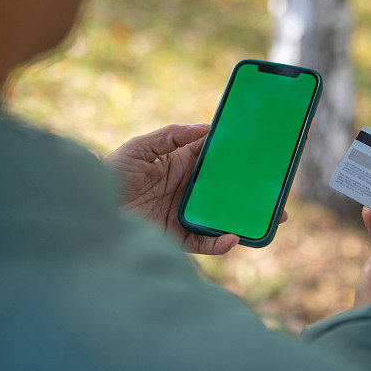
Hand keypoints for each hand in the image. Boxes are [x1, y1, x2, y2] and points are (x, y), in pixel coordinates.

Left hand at [105, 124, 287, 254]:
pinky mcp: (177, 237)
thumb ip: (173, 136)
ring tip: (273, 216)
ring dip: (248, 217)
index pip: (217, 157)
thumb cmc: (112, 173)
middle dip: (254, 189)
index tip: (264, 151)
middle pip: (228, 189)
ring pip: (224, 216)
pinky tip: (234, 236)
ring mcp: (185, 214)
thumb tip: (207, 128)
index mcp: (181, 164)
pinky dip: (222, 242)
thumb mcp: (141, 147)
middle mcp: (188, 189)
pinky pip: (206, 243)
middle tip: (281, 188)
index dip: (239, 154)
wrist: (90, 209)